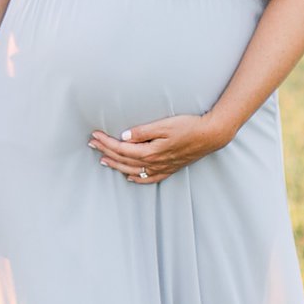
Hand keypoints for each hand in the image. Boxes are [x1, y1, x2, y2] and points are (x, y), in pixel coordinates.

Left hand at [88, 113, 227, 184]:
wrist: (211, 136)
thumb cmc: (189, 126)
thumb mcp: (164, 125)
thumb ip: (142, 131)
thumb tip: (123, 136)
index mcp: (150, 151)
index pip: (121, 148)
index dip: (106, 142)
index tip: (94, 135)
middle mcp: (154, 162)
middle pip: (123, 159)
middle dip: (106, 152)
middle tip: (92, 144)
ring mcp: (162, 167)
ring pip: (133, 170)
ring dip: (116, 165)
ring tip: (103, 160)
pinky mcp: (170, 168)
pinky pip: (150, 178)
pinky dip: (138, 178)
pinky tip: (130, 177)